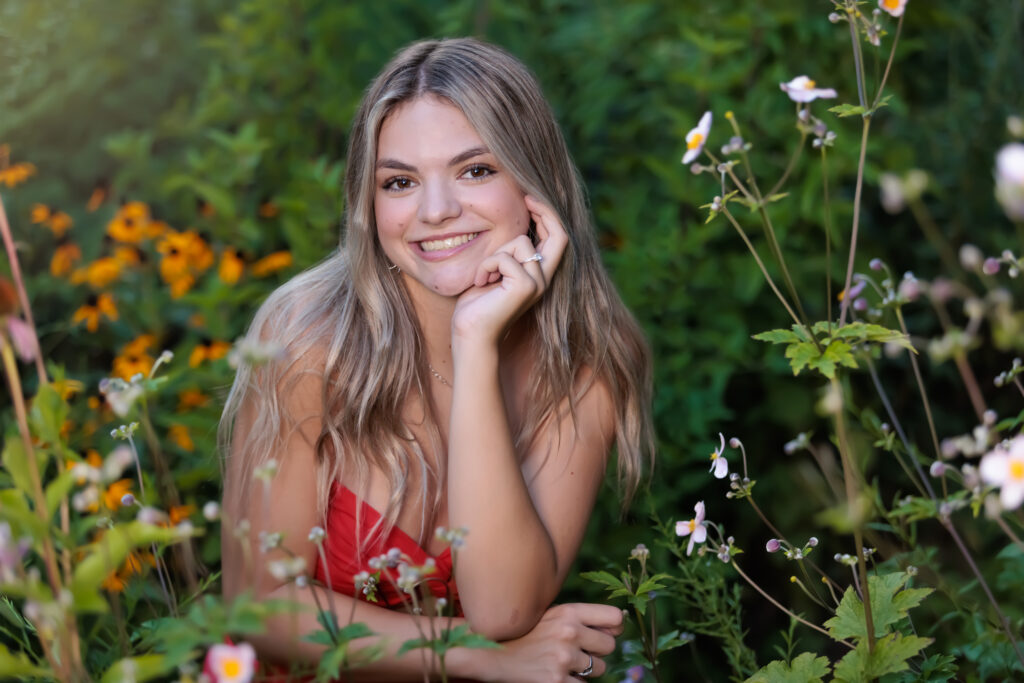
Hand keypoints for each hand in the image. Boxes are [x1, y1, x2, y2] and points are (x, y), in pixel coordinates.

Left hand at [451, 195, 567, 345]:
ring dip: (495, 253)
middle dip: (544, 211)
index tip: (530, 199)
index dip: (548, 216)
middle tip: (526, 198)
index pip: (557, 239)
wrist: (471, 334)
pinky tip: (481, 282)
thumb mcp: (496, 272)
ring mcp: (537, 283)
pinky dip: (486, 266)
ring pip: (520, 242)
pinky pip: (504, 257)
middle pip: (559, 235)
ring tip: (484, 274)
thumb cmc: (477, 305)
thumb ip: (508, 254)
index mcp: (539, 275)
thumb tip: (512, 229)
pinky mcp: (525, 286)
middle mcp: (544, 279)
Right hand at [477, 603, 622, 682]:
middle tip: (577, 652)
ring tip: (562, 663)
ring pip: (598, 668)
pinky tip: (555, 675)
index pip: (615, 617)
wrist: (495, 656)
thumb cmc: (528, 634)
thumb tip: (618, 626)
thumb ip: (580, 619)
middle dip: (597, 652)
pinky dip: (571, 682)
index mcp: (568, 612)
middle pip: (610, 646)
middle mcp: (569, 632)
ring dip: (585, 670)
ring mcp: (563, 658)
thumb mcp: (551, 616)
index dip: (614, 628)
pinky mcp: (558, 680)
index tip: (605, 634)